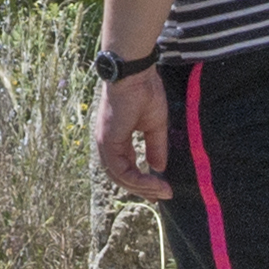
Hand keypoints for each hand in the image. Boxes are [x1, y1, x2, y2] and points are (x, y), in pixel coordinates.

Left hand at [95, 61, 170, 195]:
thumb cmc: (144, 91)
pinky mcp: (108, 141)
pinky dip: (137, 180)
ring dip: (141, 188)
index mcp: (116, 139)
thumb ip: (155, 147)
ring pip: (119, 177)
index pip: (126, 168)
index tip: (163, 186)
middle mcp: (107, 144)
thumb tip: (158, 168)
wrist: (135, 73)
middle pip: (121, 177)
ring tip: (162, 191)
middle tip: (163, 194)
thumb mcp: (155, 125)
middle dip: (143, 189)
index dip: (143, 181)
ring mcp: (105, 143)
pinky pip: (120, 170)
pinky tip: (153, 182)